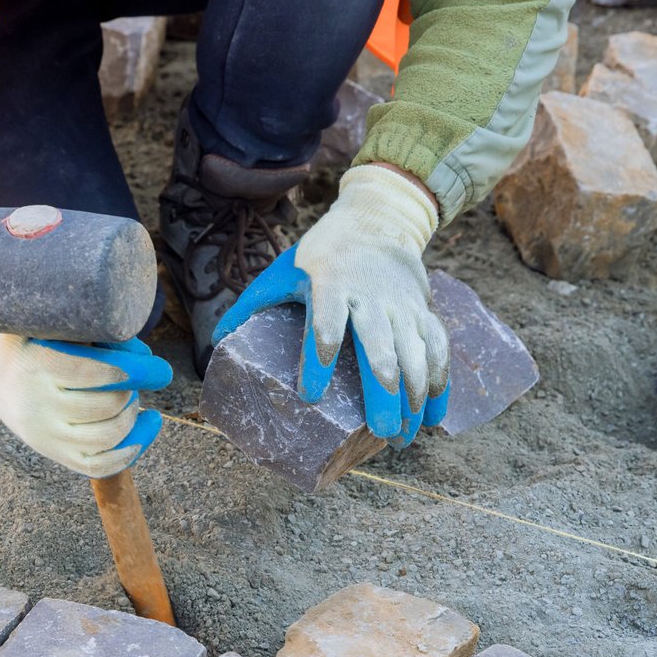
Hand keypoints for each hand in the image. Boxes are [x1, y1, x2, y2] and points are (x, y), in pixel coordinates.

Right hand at [0, 324, 171, 477]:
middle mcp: (36, 406)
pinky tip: (147, 426)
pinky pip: (98, 466)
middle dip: (132, 391)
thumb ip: (92, 328)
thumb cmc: (32, 337)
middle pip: (106, 405)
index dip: (133, 371)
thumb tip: (143, 356)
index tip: (155, 367)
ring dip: (132, 417)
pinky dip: (130, 452)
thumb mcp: (48, 320)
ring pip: (107, 437)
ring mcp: (44, 436)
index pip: (94, 373)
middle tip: (136, 378)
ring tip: (134, 399)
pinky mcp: (54, 454)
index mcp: (33, 365)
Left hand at [212, 163, 449, 444]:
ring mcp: (401, 306)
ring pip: (415, 354)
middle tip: (379, 432)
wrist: (377, 218)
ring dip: (414, 398)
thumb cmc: (321, 254)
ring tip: (402, 438)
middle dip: (383, 392)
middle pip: (380, 348)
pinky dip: (439, 383)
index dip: (319, 360)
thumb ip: (253, 305)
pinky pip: (437, 348)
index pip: (326, 324)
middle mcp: (371, 297)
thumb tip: (217, 342)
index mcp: (331, 284)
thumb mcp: (283, 271)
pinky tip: (432, 416)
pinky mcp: (422, 311)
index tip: (311, 396)